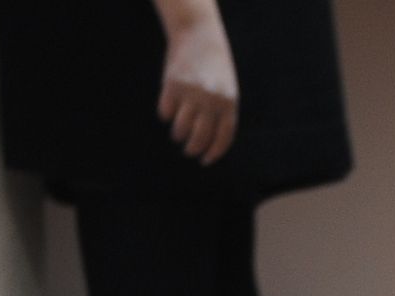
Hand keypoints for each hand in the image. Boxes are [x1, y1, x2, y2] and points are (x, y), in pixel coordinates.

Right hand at [156, 9, 238, 164]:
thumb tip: (207, 144)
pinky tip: (170, 109)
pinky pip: (166, 112)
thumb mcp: (226, 89)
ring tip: (179, 134)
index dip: (213, 152)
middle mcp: (211, 100)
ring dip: (178, 135)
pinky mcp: (172, 85)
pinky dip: (166, 114)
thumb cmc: (214, 68)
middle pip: (200, 137)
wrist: (198, 35)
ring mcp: (191, 93)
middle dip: (192, 149)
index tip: (205, 161)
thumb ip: (221, 113)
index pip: (223, 137)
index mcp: (229, 103)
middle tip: (189, 151)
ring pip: (181, 129)